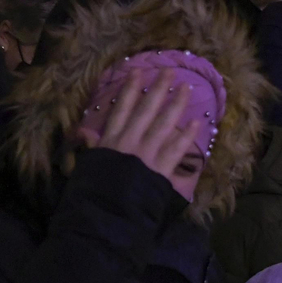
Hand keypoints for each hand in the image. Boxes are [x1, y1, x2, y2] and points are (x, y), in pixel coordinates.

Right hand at [79, 70, 199, 182]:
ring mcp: (148, 153)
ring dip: (176, 104)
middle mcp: (131, 141)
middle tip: (169, 71)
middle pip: (146, 110)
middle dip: (158, 89)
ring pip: (164, 123)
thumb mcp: (88, 164)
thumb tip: (83, 131)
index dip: (130, 89)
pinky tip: (197, 122)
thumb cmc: (93, 189)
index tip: (138, 72)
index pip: (121, 109)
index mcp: (111, 140)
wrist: (106, 211)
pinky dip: (187, 136)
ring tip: (186, 88)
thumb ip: (90, 146)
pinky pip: (177, 149)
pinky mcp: (162, 169)